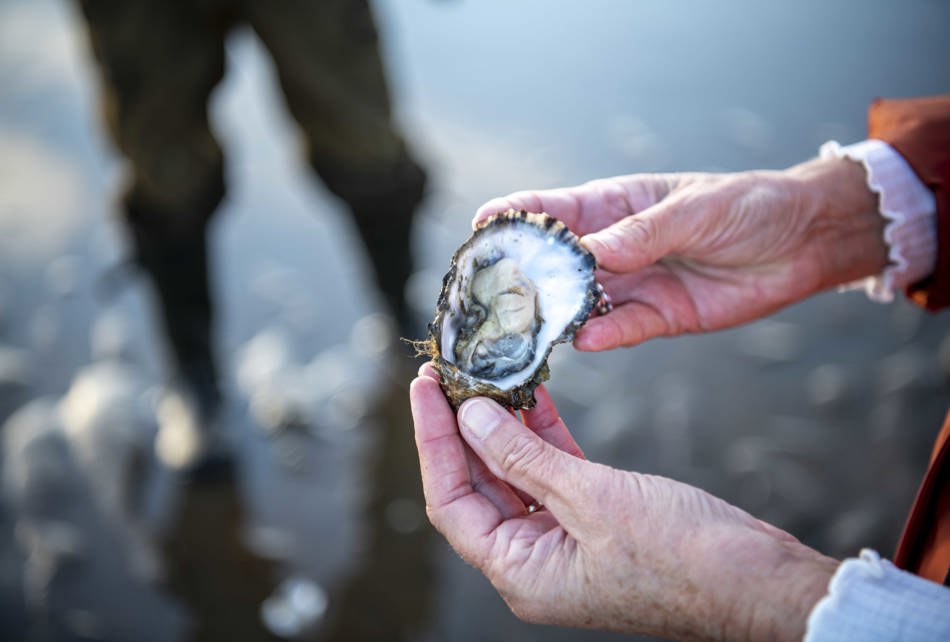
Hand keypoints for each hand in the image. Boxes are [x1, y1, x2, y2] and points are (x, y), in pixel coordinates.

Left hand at [410, 365, 837, 640]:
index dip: (432, 440)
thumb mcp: (591, 497)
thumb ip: (523, 456)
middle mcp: (533, 561)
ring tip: (484, 376)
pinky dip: (540, 434)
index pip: (450, 500)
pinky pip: (552, 472)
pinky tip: (531, 396)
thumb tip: (471, 417)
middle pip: (476, 486)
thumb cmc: (684, 557)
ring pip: (514, 475)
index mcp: (521, 572)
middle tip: (446, 375)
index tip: (423, 388)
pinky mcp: (593, 519)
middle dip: (460, 428)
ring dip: (500, 426)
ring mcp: (563, 541)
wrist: (757, 579)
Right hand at [475, 157, 886, 350]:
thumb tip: (592, 252)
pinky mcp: (656, 318)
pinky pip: (620, 329)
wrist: (801, 242)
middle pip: (555, 263)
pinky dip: (602, 335)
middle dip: (524, 275)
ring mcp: (631, 285)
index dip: (514, 217)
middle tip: (492, 292)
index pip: (552, 209)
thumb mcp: (693, 210)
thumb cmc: (745, 206)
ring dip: (557, 313)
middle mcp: (612, 248)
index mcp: (612, 205)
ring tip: (530, 326)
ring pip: (579, 302)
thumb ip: (642, 233)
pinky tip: (585, 339)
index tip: (481, 228)